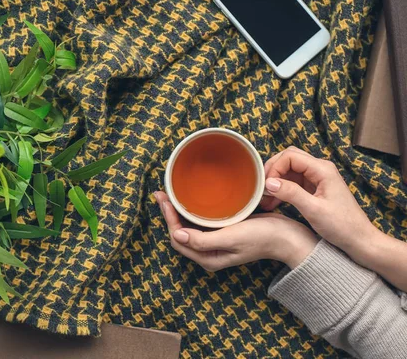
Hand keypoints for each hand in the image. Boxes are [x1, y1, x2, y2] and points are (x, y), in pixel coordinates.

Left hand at [154, 192, 316, 269]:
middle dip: (169, 214)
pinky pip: (200, 222)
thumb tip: (177, 234)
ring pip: (189, 226)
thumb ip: (202, 240)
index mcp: (208, 258)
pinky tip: (190, 199)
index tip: (164, 199)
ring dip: (178, 211)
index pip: (178, 238)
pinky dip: (192, 211)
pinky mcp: (223, 232)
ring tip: (170, 193)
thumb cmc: (262, 238)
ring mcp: (216, 242)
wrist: (288, 236)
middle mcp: (208, 252)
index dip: (169, 219)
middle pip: (180, 233)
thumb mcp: (231, 238)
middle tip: (162, 193)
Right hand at [260, 147, 375, 254]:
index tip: (266, 185)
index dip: (274, 168)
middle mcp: (320, 169)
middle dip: (272, 171)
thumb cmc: (341, 226)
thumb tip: (269, 182)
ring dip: (275, 180)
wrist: (359, 239)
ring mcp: (317, 178)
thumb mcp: (313, 209)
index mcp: (322, 169)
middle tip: (261, 188)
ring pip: (289, 170)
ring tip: (265, 197)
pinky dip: (281, 189)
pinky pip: (293, 182)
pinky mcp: (314, 188)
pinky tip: (273, 201)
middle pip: (288, 158)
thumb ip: (291, 193)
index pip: (290, 156)